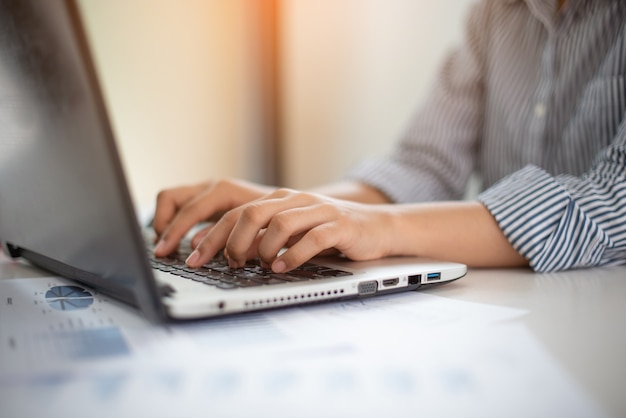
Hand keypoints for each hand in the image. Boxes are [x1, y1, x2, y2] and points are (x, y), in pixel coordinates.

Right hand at [152, 178, 274, 255]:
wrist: (294, 208)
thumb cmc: (280, 218)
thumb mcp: (258, 229)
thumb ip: (227, 235)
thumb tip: (195, 246)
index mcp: (224, 190)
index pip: (189, 209)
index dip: (174, 232)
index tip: (165, 252)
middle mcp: (213, 187)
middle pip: (170, 198)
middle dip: (163, 225)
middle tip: (162, 251)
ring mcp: (209, 192)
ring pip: (172, 200)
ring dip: (167, 223)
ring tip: (167, 247)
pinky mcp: (209, 201)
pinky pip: (182, 208)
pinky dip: (176, 224)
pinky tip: (178, 243)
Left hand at [184, 188, 395, 271]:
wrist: (378, 227)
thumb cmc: (331, 233)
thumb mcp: (293, 231)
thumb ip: (265, 236)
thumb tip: (227, 254)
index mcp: (279, 200)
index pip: (236, 212)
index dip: (212, 235)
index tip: (195, 259)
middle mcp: (296, 200)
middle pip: (251, 214)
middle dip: (229, 242)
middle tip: (224, 265)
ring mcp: (318, 211)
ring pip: (280, 223)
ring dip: (263, 249)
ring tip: (259, 266)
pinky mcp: (339, 226)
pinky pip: (312, 239)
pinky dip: (293, 256)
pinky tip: (283, 268)